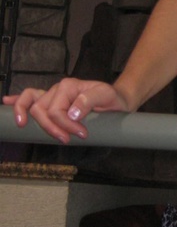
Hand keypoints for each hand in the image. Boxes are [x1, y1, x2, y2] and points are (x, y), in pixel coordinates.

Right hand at [3, 79, 130, 144]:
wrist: (117, 100)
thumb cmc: (111, 98)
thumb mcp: (106, 96)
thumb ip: (89, 101)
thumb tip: (71, 113)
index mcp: (68, 86)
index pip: (55, 109)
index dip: (65, 125)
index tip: (81, 134)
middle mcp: (57, 89)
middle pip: (40, 110)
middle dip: (52, 127)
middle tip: (69, 140)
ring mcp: (52, 95)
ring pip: (32, 106)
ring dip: (37, 121)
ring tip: (42, 132)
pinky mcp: (51, 102)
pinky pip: (30, 97)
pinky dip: (17, 101)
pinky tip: (6, 102)